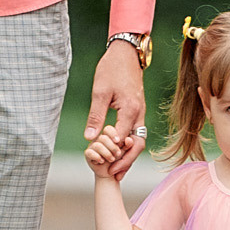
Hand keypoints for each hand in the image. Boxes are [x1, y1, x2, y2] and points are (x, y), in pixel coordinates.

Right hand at [82, 128, 130, 181]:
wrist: (112, 173)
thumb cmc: (120, 159)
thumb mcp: (127, 152)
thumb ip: (129, 145)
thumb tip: (128, 140)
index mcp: (109, 135)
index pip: (108, 129)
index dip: (113, 134)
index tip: (118, 141)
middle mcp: (99, 138)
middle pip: (103, 138)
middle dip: (112, 147)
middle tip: (117, 154)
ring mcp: (92, 145)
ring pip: (97, 145)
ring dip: (107, 154)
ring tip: (112, 159)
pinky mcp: (88, 154)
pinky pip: (89, 153)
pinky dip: (97, 157)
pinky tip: (102, 161)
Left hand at [86, 37, 145, 162]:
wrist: (126, 53)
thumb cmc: (111, 69)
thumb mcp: (100, 92)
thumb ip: (96, 116)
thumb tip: (89, 139)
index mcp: (131, 110)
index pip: (123, 140)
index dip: (114, 154)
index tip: (104, 167)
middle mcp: (139, 113)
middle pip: (137, 145)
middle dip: (127, 162)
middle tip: (115, 176)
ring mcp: (140, 112)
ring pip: (139, 140)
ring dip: (129, 156)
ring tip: (118, 170)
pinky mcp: (138, 110)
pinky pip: (136, 132)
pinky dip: (129, 145)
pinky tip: (119, 152)